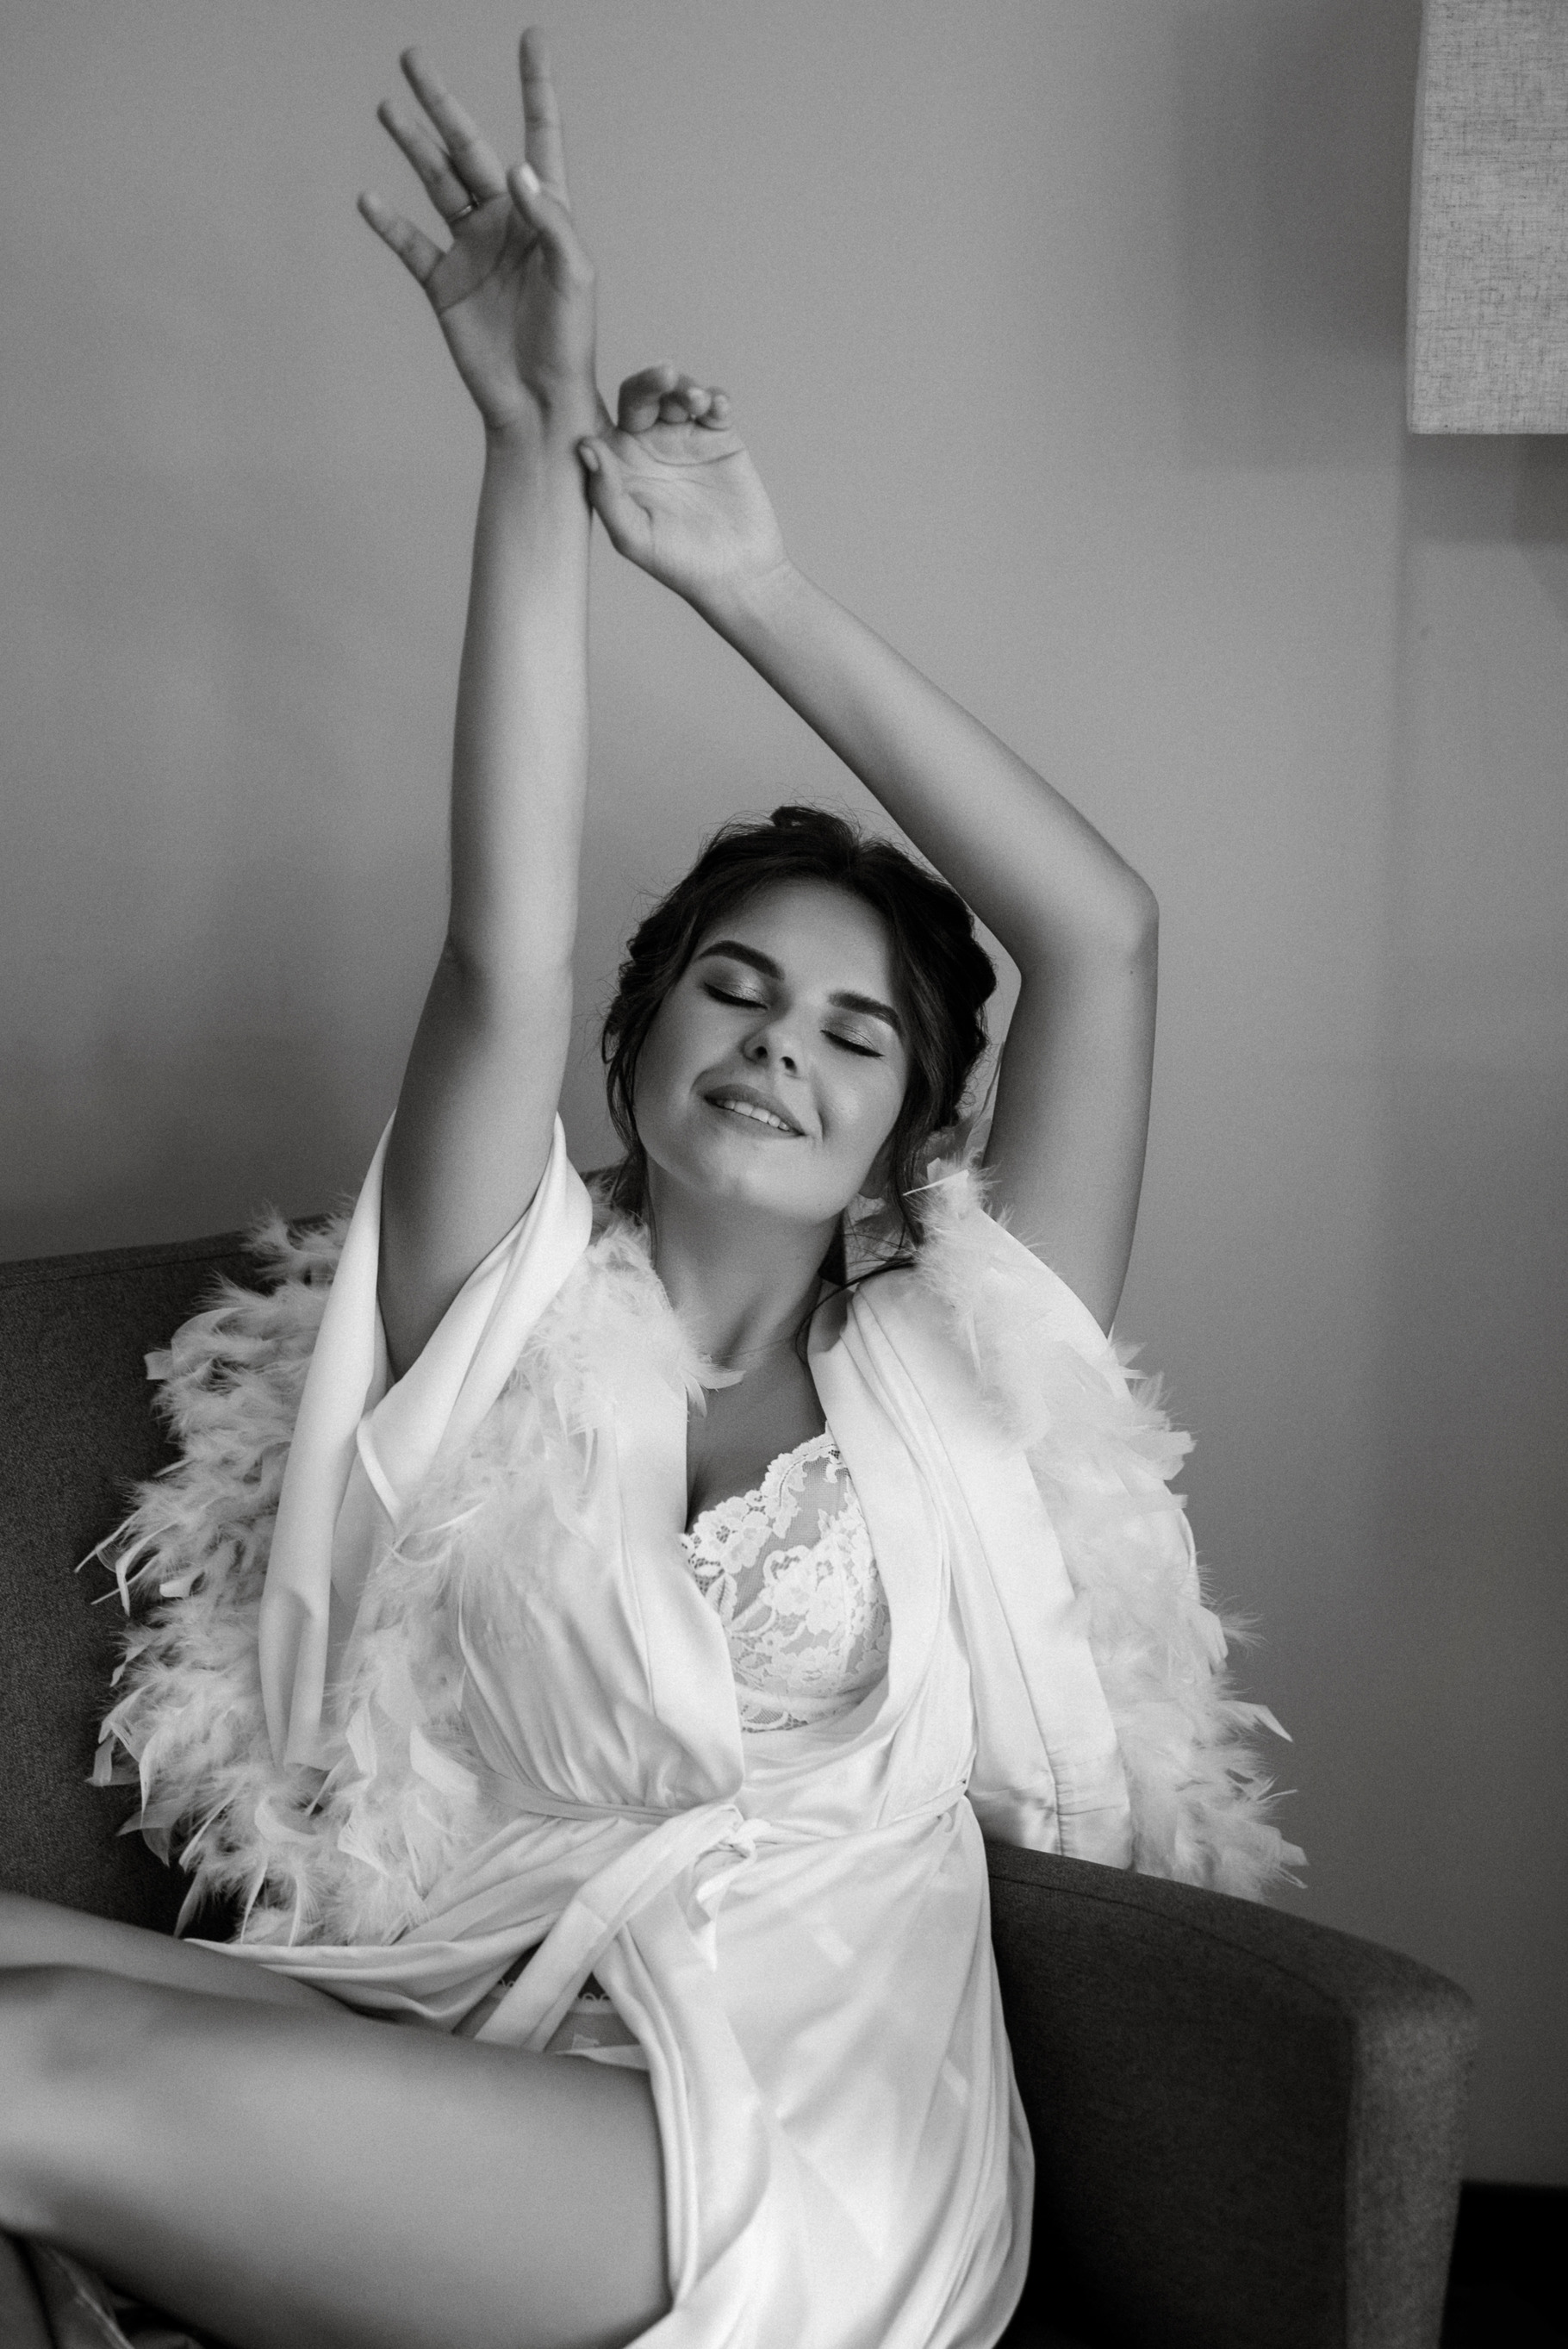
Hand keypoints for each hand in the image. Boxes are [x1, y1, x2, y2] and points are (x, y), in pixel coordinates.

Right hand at [358, 31, 605, 443]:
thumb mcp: (574, 277)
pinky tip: (369, 197)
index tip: (532, 38)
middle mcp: (505, 222)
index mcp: (545, 213)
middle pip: (470, 147)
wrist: (539, 404)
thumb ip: (550, 219)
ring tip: (389, 107)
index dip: (535, 87)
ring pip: (436, 183)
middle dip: (442, 103)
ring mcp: (471, 250)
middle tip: (413, 57)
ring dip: (412, 145)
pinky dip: (388, 223)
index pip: (540, 136)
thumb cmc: (569, 344)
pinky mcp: (444, 285)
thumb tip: (516, 170)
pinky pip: (410, 244)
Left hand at [576, 367, 790, 613]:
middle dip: (651, 381)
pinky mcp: (720, 439)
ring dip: (684, 386)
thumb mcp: (633, 536)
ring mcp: (684, 440)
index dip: (607, 399)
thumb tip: (585, 446)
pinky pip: (715, 406)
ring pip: (677, 394)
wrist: (738, 575)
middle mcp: (648, 447)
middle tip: (666, 375)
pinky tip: (717, 408)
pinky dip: (715, 399)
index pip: (603, 418)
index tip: (623, 395)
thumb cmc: (678, 564)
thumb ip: (606, 493)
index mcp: (619, 466)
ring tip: (697, 401)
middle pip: (640, 397)